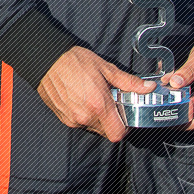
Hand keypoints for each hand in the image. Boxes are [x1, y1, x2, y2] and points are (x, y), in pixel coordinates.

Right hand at [36, 46, 150, 141]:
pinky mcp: (63, 118)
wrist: (45, 60)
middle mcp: (85, 116)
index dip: (125, 127)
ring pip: (93, 127)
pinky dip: (84, 115)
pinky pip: (80, 123)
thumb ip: (128, 82)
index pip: (118, 133)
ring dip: (97, 118)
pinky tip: (81, 99)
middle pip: (107, 131)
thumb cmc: (74, 61)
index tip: (124, 114)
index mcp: (99, 105)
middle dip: (111, 120)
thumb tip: (148, 88)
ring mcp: (73, 119)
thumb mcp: (105, 68)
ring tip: (93, 98)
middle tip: (109, 102)